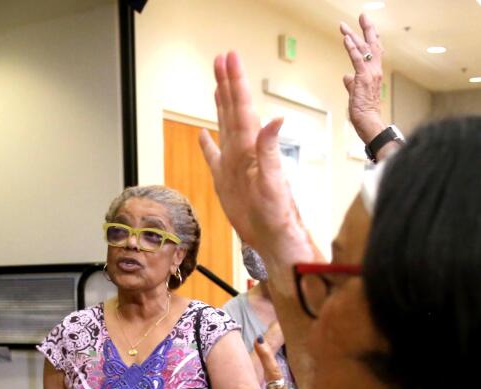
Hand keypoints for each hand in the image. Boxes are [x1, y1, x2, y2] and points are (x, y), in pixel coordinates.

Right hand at [199, 53, 313, 293]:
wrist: (272, 237)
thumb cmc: (276, 213)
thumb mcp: (273, 180)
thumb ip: (270, 149)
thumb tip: (274, 119)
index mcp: (250, 148)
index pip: (241, 108)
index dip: (235, 83)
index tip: (229, 59)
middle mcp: (242, 152)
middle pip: (232, 110)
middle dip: (227, 84)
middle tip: (221, 59)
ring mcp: (233, 165)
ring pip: (224, 126)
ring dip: (220, 105)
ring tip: (217, 84)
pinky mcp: (226, 181)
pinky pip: (213, 157)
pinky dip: (207, 145)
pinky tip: (203, 135)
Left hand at [340, 14, 385, 143]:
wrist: (369, 123)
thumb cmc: (364, 112)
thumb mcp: (356, 95)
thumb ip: (352, 84)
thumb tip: (346, 77)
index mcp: (374, 73)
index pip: (374, 51)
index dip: (371, 37)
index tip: (366, 26)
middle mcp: (375, 71)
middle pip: (372, 45)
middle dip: (366, 29)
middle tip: (362, 15)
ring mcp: (370, 74)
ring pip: (364, 50)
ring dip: (353, 36)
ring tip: (344, 26)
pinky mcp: (363, 79)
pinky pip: (357, 60)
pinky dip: (352, 48)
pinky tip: (346, 39)